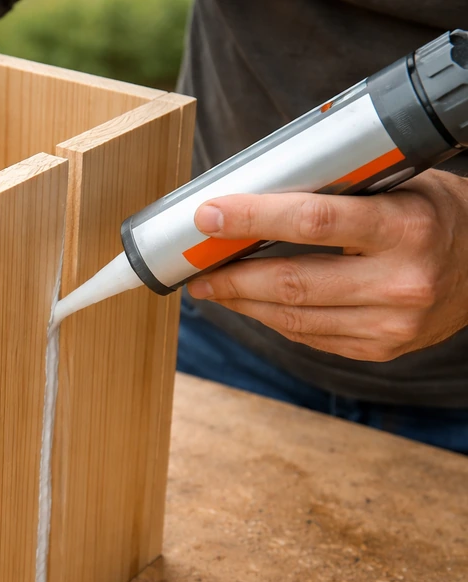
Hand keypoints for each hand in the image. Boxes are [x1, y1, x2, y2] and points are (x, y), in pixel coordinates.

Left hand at [187, 170, 467, 361]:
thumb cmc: (432, 214)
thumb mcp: (400, 186)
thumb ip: (337, 192)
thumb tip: (251, 197)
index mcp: (407, 226)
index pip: (313, 222)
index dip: (252, 219)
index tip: (207, 216)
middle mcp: (401, 282)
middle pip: (292, 282)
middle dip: (231, 276)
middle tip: (195, 267)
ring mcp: (391, 324)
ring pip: (293, 318)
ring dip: (242, 303)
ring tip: (212, 288)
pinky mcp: (380, 349)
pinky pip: (308, 336)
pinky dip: (272, 319)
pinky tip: (251, 304)